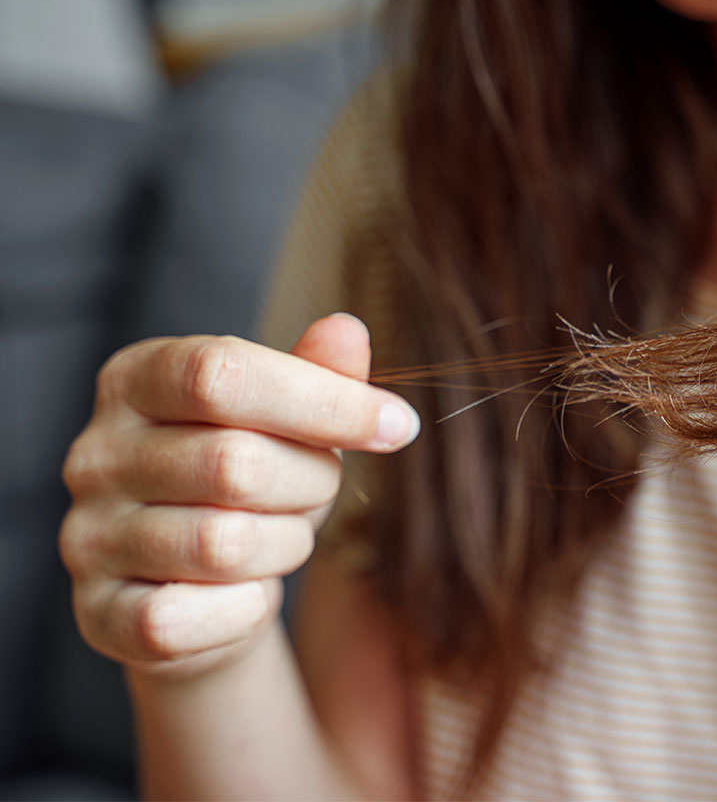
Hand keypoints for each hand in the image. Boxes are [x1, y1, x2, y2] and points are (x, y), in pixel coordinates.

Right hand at [60, 314, 419, 678]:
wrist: (199, 592)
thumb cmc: (251, 486)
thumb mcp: (291, 421)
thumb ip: (318, 374)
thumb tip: (347, 330)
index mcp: (136, 379)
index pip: (222, 374)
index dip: (323, 401)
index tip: (399, 426)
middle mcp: (96, 452)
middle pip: (235, 463)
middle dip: (311, 483)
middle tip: (318, 491)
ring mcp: (87, 536)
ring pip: (223, 545)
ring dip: (285, 546)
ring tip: (280, 539)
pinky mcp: (98, 614)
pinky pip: (186, 617)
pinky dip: (245, 609)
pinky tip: (246, 594)